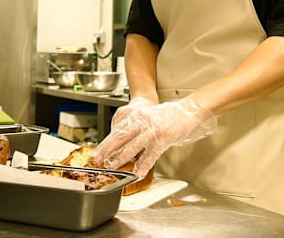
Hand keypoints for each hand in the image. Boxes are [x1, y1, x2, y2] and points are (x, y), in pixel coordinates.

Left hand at [94, 97, 215, 178]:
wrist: (185, 110)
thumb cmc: (164, 115)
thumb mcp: (145, 116)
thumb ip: (132, 126)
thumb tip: (118, 141)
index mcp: (136, 116)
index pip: (117, 131)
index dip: (106, 143)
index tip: (98, 152)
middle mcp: (142, 122)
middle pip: (120, 137)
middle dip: (108, 150)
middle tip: (99, 160)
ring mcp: (152, 130)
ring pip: (133, 146)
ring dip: (122, 158)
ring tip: (114, 166)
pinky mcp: (162, 139)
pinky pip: (151, 154)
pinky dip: (144, 165)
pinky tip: (138, 172)